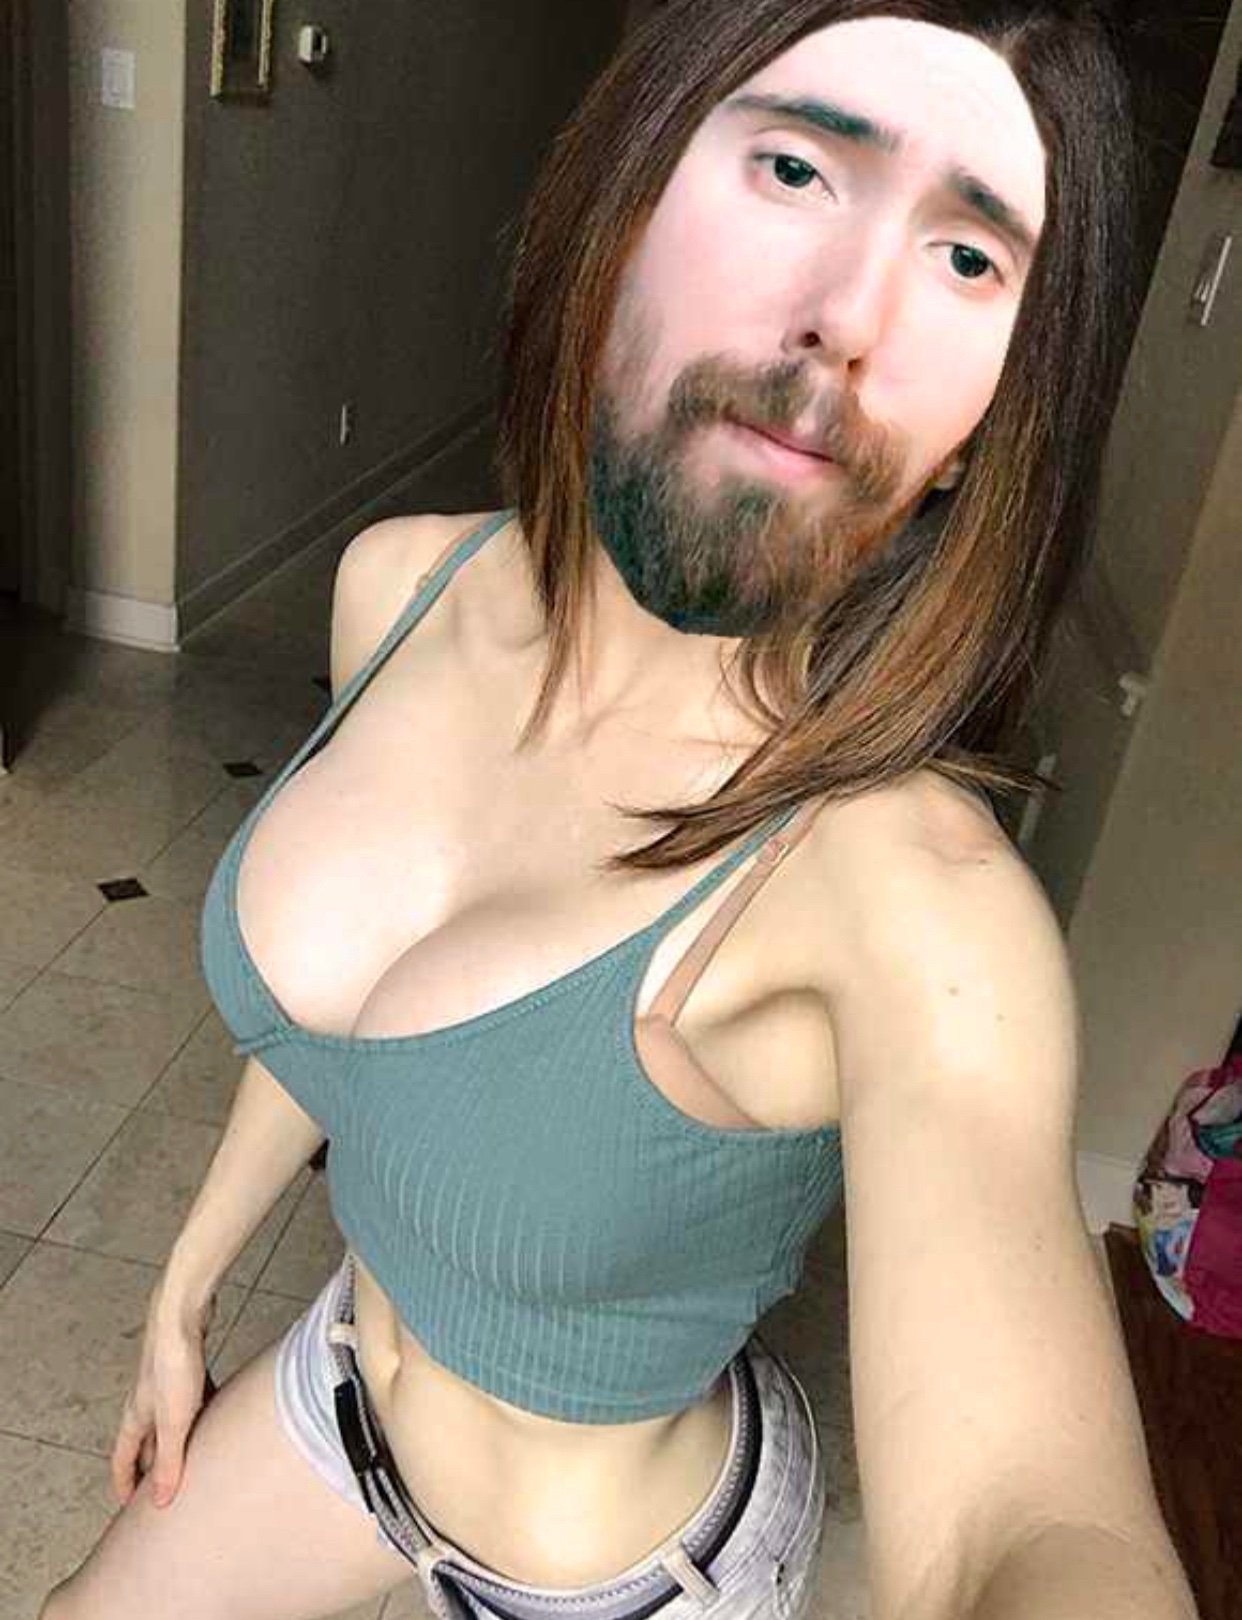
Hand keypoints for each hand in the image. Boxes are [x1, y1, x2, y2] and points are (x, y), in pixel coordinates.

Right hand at [110, 1279, 217, 1509]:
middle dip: (152, 1466)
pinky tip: (215, 1416)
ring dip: (177, 1441)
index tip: (130, 1507)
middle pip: (145, 1443)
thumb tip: (160, 1500)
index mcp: (134, 1418)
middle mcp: (145, 1402)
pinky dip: (198, 1415)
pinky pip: (191, 1401)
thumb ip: (168, 1461)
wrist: (183, 1316)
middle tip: (164, 1488)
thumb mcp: (174, 1422)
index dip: (124, 1484)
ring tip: (193, 1458)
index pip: (122, 1460)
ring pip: (168, 1422)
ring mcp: (165, 1384)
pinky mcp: (186, 1369)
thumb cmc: (174, 1363)